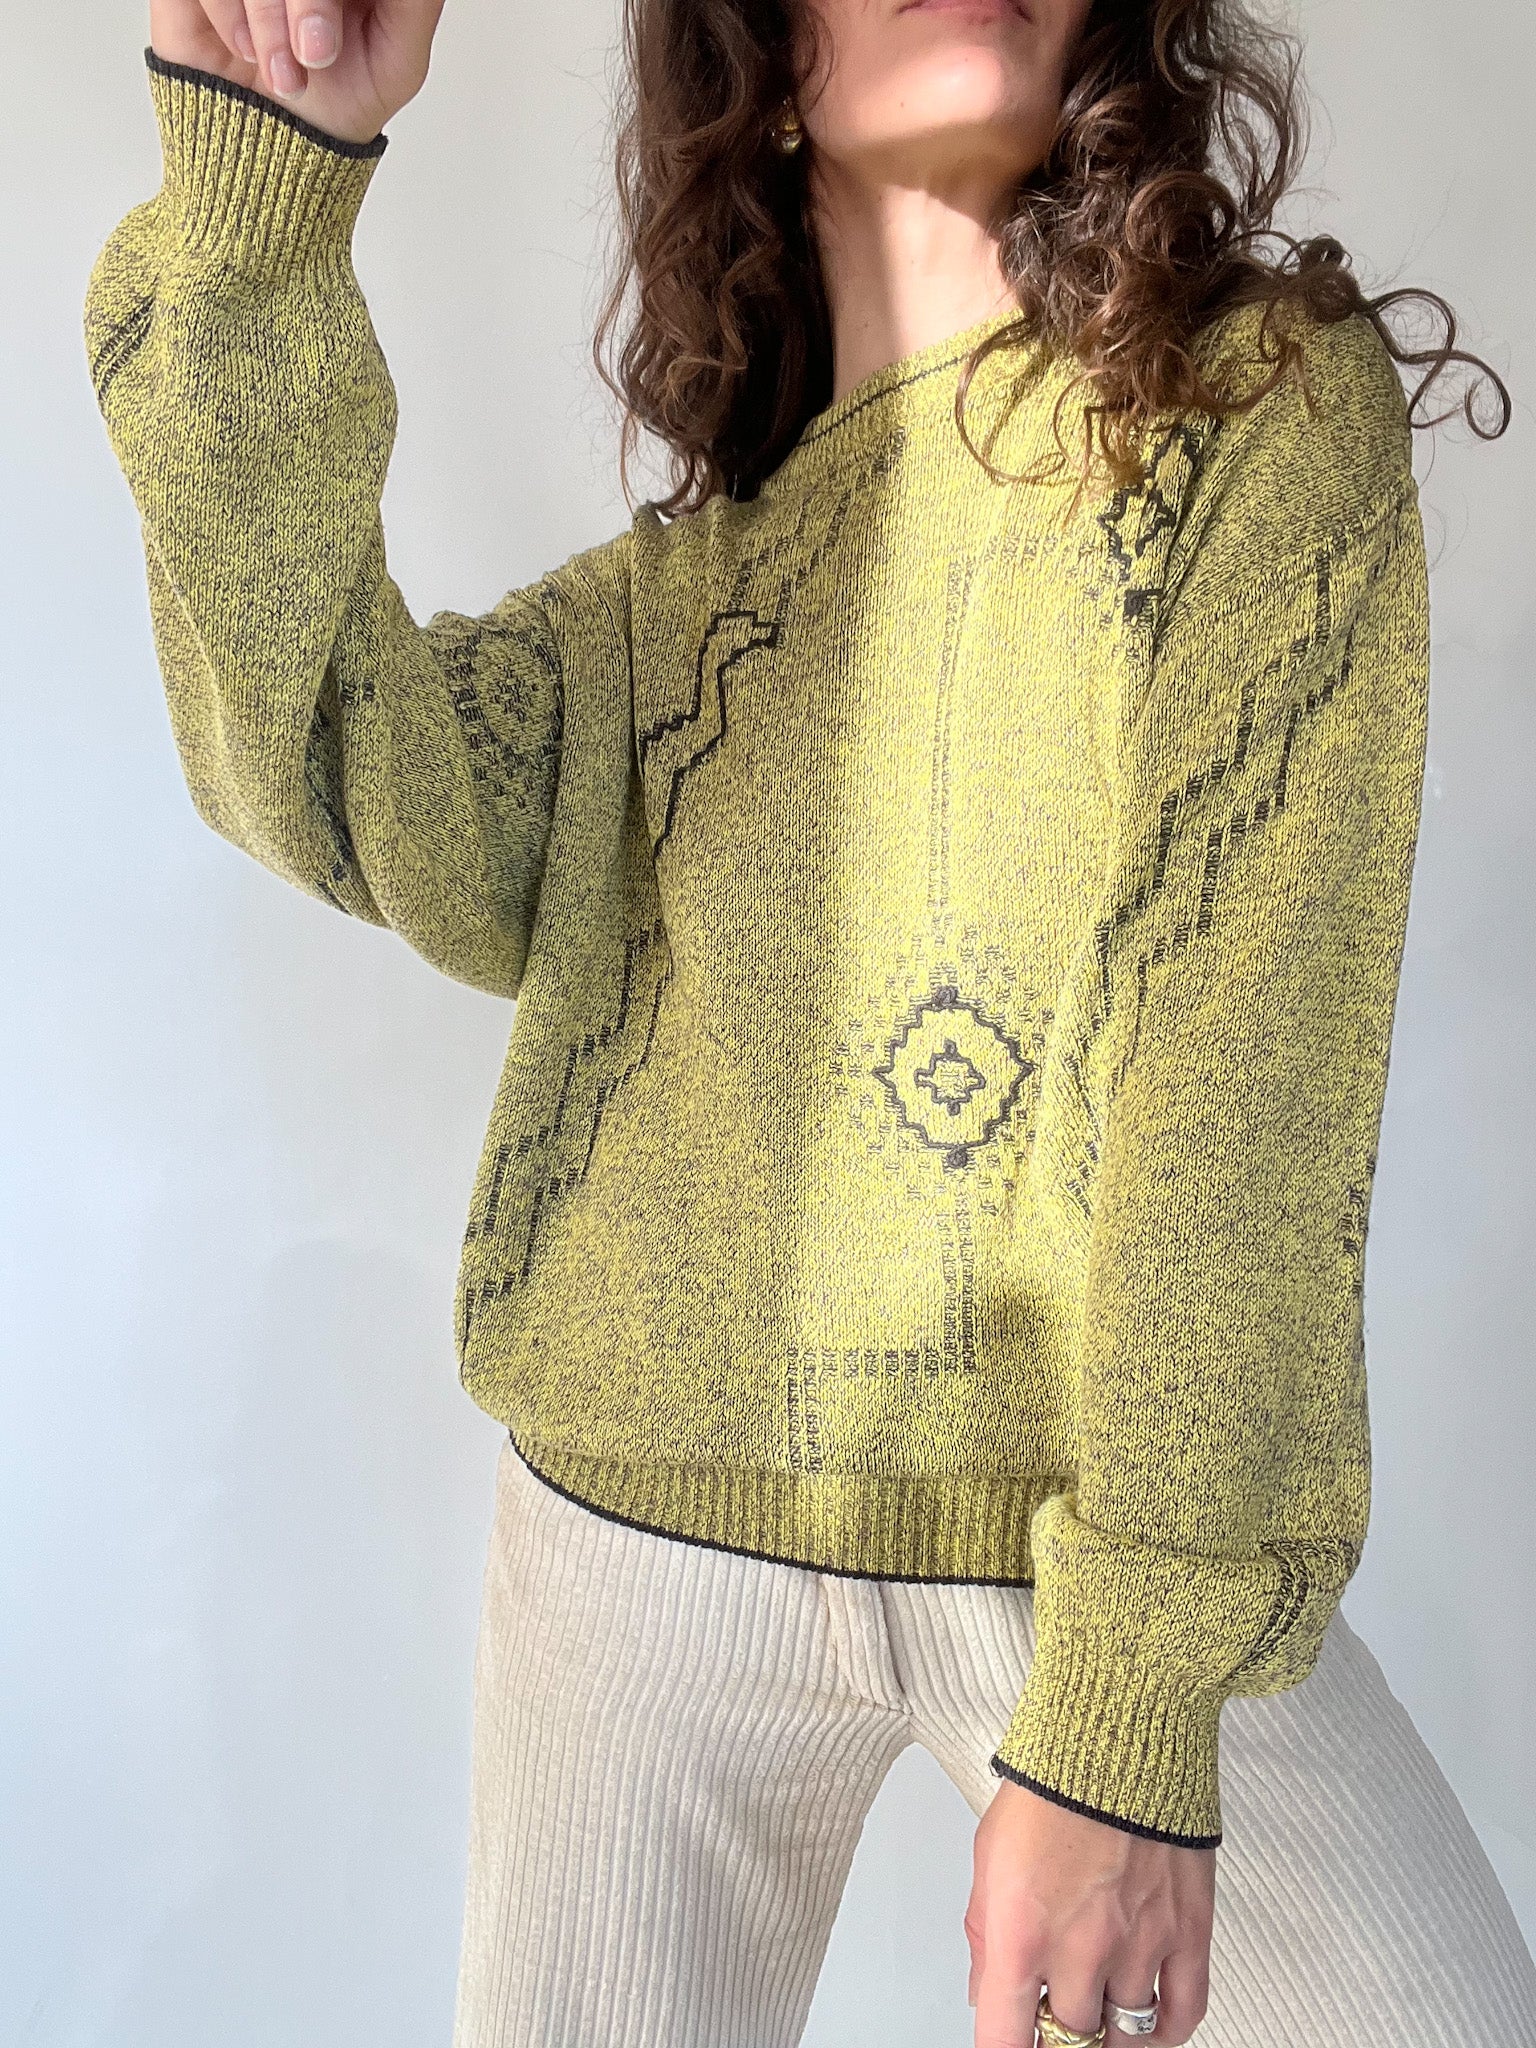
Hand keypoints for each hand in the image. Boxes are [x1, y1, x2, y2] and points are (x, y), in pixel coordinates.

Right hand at [147, 0, 446, 145]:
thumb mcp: (397, 63)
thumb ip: (414, 4)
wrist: (270, 159)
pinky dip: (227, 13)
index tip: (332, 42)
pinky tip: (245, 51)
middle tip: (315, 56)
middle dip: (309, 5)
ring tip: (284, 76)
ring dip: (269, 21)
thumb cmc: (335, 107)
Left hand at [966, 1780, 1214, 2046]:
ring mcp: (1140, 1945)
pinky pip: (1182, 2012)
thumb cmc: (1053, 1783)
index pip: (1005, 2041)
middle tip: (1054, 2011)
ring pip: (1124, 2035)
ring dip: (1106, 2031)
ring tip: (1095, 2013)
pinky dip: (1163, 2030)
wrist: (1118, 1733)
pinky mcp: (1188, 1931)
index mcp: (1021, 1932)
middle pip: (1070, 2040)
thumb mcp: (989, 1855)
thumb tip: (987, 1992)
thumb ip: (985, 1934)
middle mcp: (1081, 1949)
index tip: (1010, 2045)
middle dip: (1058, 2032)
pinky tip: (1146, 2022)